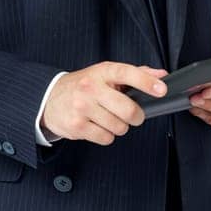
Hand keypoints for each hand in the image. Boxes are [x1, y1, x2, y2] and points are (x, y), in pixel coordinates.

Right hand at [40, 61, 169, 145]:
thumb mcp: (105, 74)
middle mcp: (91, 88)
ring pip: (119, 127)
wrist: (49, 98)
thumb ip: (134, 74)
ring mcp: (82, 107)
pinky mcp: (77, 126)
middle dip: (136, 116)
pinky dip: (106, 135)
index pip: (127, 73)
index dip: (147, 82)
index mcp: (102, 72)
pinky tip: (97, 125)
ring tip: (108, 118)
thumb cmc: (82, 86)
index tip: (161, 89)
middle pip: (127, 109)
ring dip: (119, 126)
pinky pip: (106, 138)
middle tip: (132, 115)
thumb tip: (161, 75)